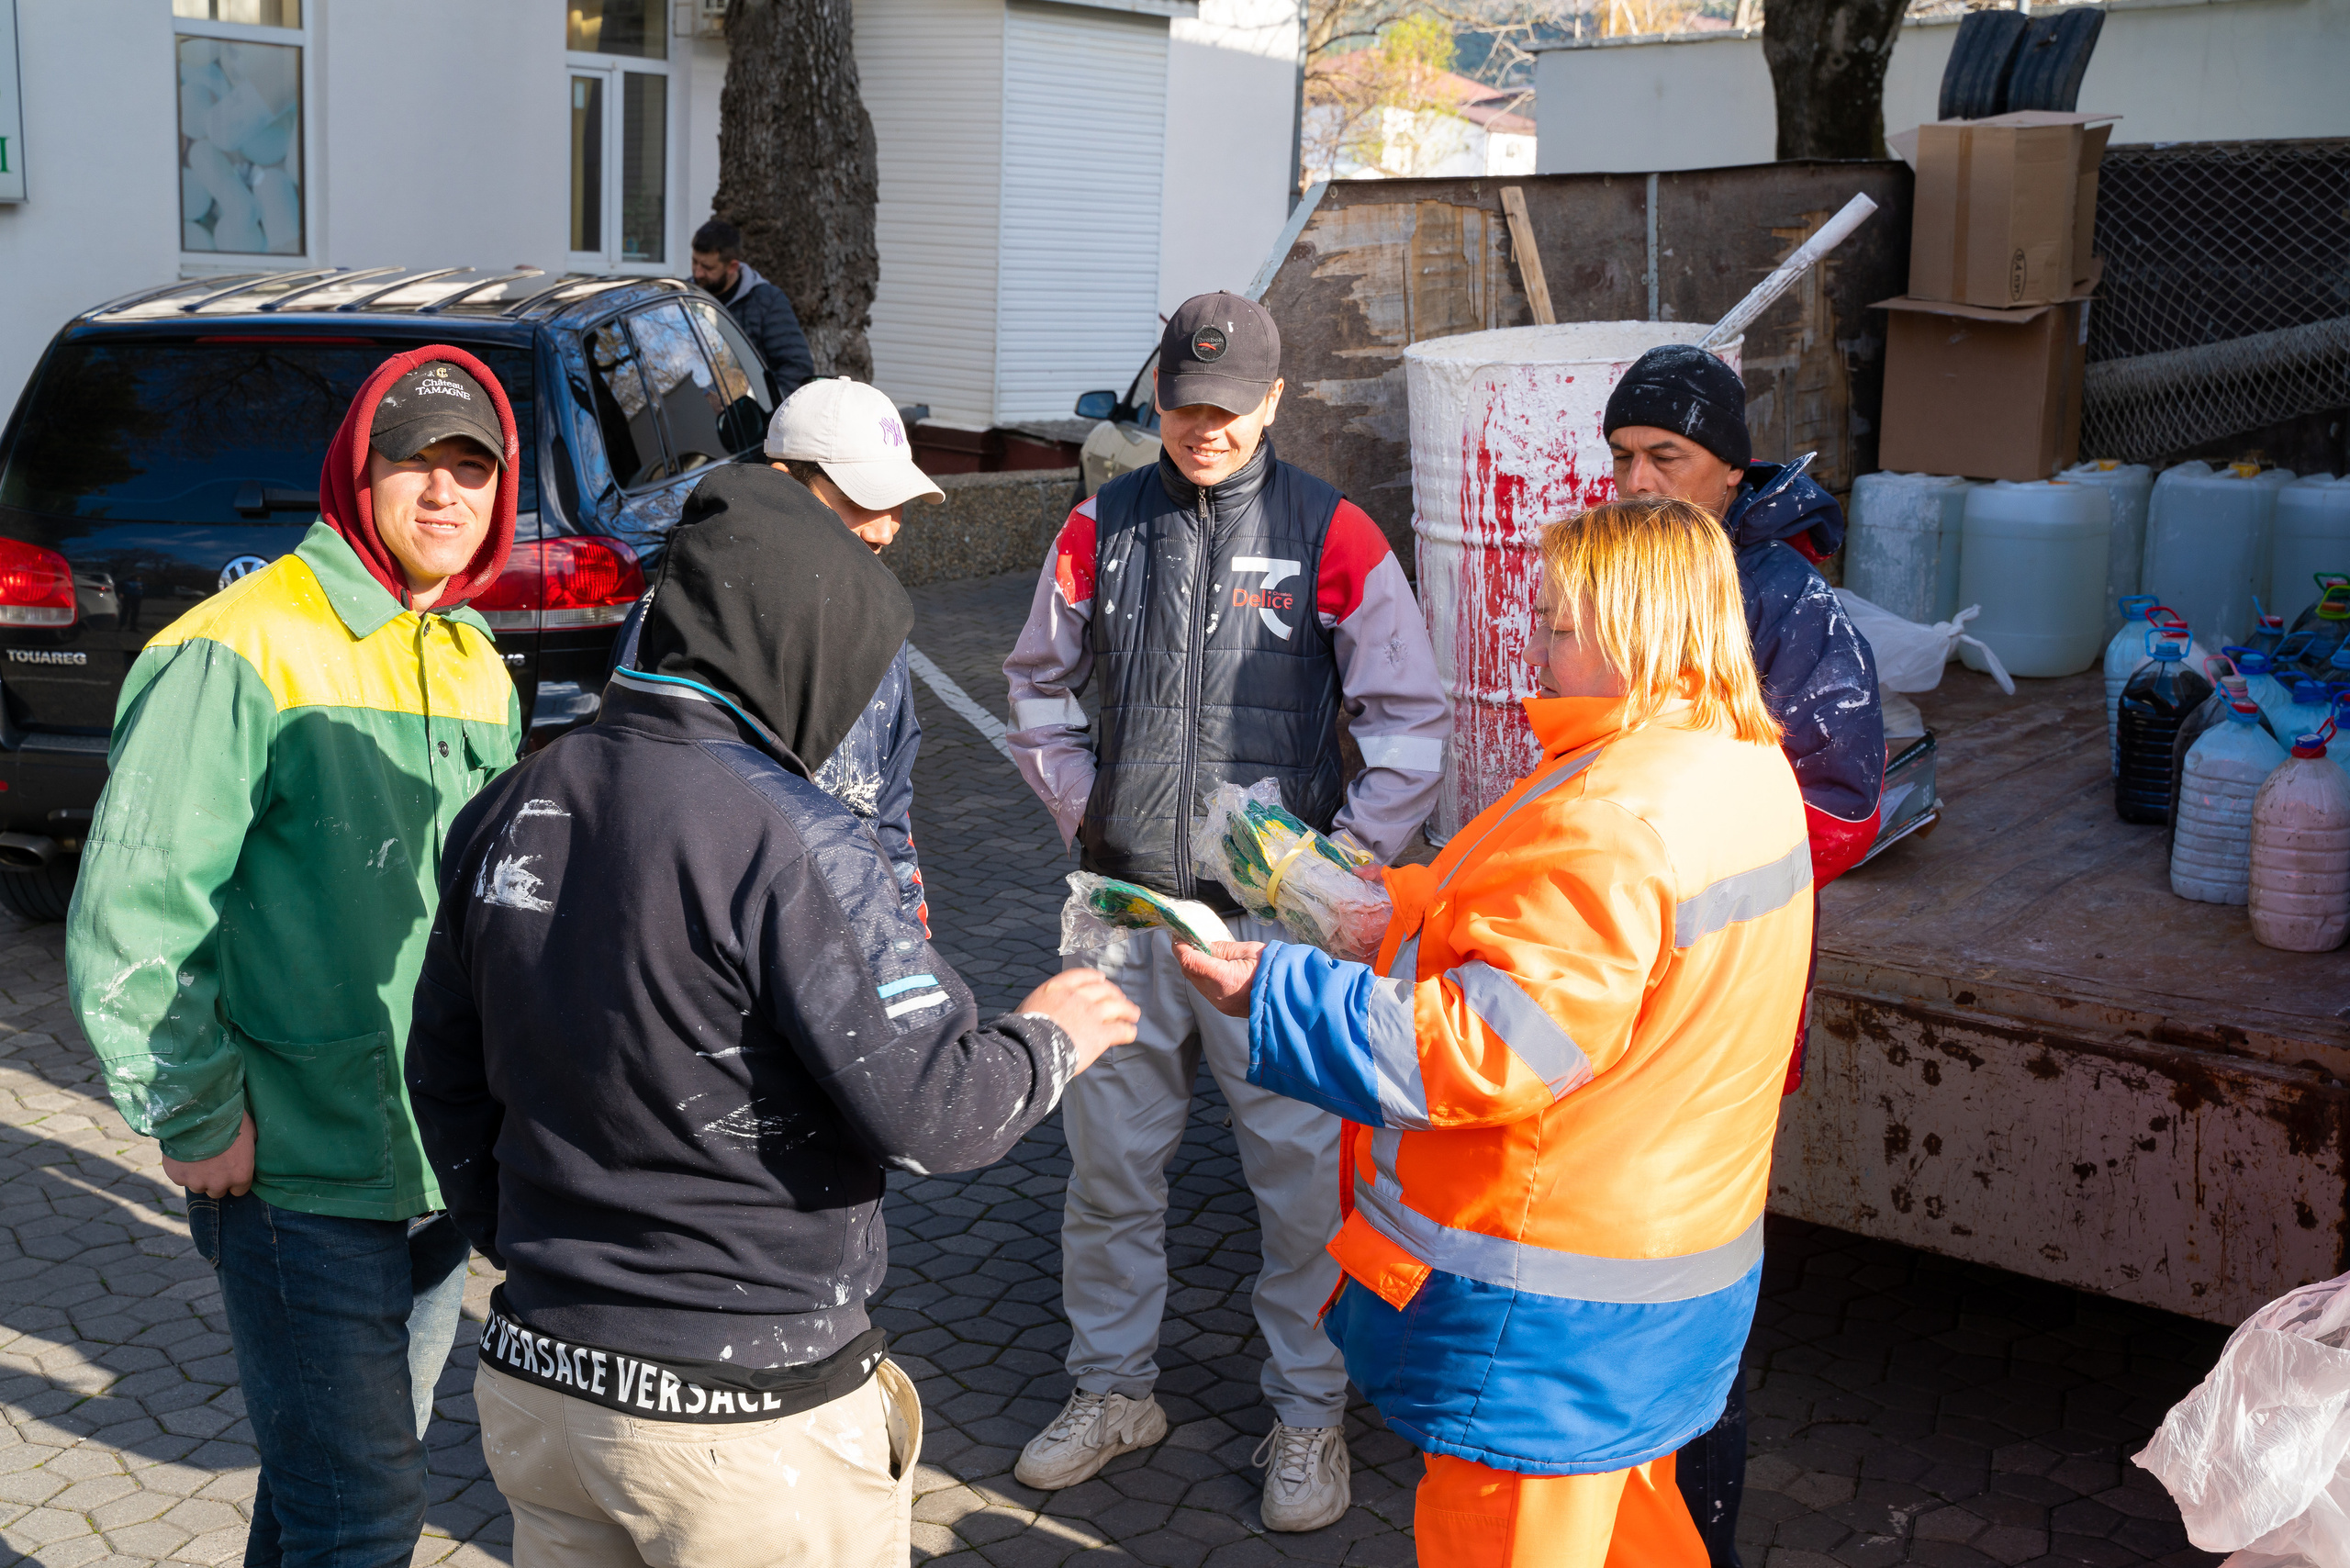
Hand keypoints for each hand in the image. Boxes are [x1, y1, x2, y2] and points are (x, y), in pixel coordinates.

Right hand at [162, 1112, 254, 1199]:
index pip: (239, 1190)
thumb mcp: (250, 1133)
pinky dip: (182, 1170)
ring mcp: (196, 1182)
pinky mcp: (178, 1177)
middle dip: (216, 1179)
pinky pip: (181, 1178)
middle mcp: (219, 1184)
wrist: (199, 1113)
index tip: (230, 1169)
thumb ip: (249, 1151)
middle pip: (217, 1191)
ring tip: (198, 1156)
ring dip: (198, 1176)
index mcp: (240, 1175)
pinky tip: (184, 1154)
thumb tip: (250, 1154)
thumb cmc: (229, 1120)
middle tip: (213, 1161)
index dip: (234, 1178)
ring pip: (198, 1186)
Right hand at [1018, 969, 1140, 1072]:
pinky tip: (1131, 1033)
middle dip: (1114, 993)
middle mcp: (1077, 997)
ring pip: (1117, 1007)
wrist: (1030, 1048)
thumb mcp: (1028, 1008)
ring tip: (1134, 1014)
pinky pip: (1120, 1029)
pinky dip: (1128, 1031)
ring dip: (1127, 1010)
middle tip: (1120, 999)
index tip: (1101, 979)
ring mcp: (1091, 1014)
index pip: (1081, 976)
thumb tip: (1043, 1014)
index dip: (1094, 977)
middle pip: (1103, 989)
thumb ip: (1043, 1006)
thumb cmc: (1021, 1033)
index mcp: (1057, 988)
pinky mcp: (1100, 1034)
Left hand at [1174, 940, 1264, 1018]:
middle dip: (1185, 954)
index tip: (1179, 935)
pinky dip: (1202, 975)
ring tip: (1201, 950)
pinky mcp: (1223, 1006)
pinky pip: (1205, 989)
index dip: (1180, 946)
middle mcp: (1217, 994)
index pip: (1190, 961)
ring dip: (1193, 966)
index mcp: (1223, 978)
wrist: (1286, 995)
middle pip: (1188, 972)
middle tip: (1188, 939)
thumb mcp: (1248, 950)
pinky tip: (1211, 965)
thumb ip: (1222, 948)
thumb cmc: (1272, 969)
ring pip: (1195, 981)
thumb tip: (1203, 944)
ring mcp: (1219, 1003)